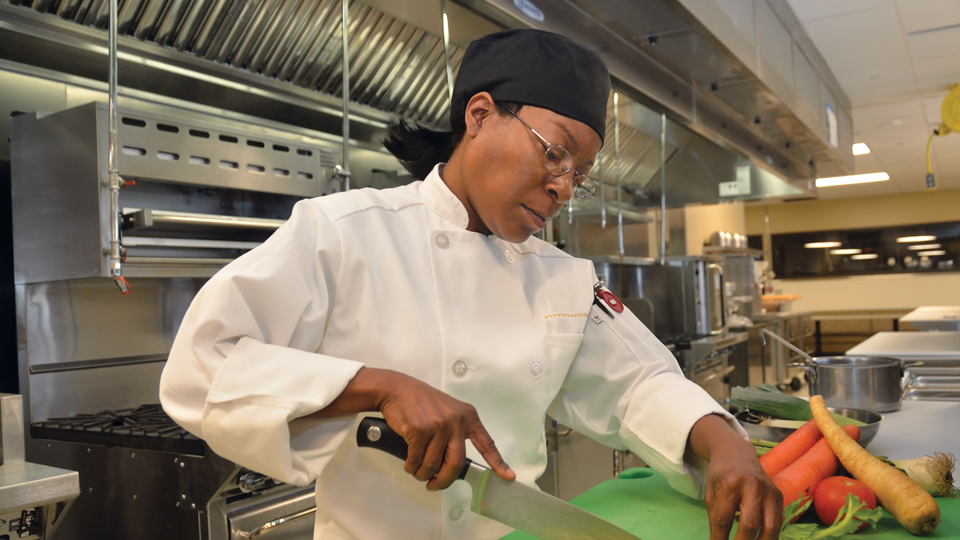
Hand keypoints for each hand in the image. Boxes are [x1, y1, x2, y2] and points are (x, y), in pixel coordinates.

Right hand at [378, 371, 515, 490]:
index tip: (508, 476)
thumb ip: (454, 434)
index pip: (486, 443)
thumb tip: (451, 465)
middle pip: (457, 464)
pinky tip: (409, 463)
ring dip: (423, 474)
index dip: (498, 463)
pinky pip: (416, 460)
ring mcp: (438, 425)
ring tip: (417, 471)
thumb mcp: (447, 412)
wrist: (396, 389)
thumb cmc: (420, 402)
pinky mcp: (420, 431)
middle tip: (435, 485)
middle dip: (444, 481)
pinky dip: (411, 467)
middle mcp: (456, 421)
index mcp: (468, 417)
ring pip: (433, 465)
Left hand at [689, 414, 782, 539]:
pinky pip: (778, 521)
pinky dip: (770, 536)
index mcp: (730, 483)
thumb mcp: (710, 493)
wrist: (736, 452)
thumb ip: (715, 517)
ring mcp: (769, 490)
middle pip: (750, 524)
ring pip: (771, 527)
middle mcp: (753, 486)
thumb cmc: (720, 474)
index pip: (724, 519)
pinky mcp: (779, 494)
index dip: (719, 539)